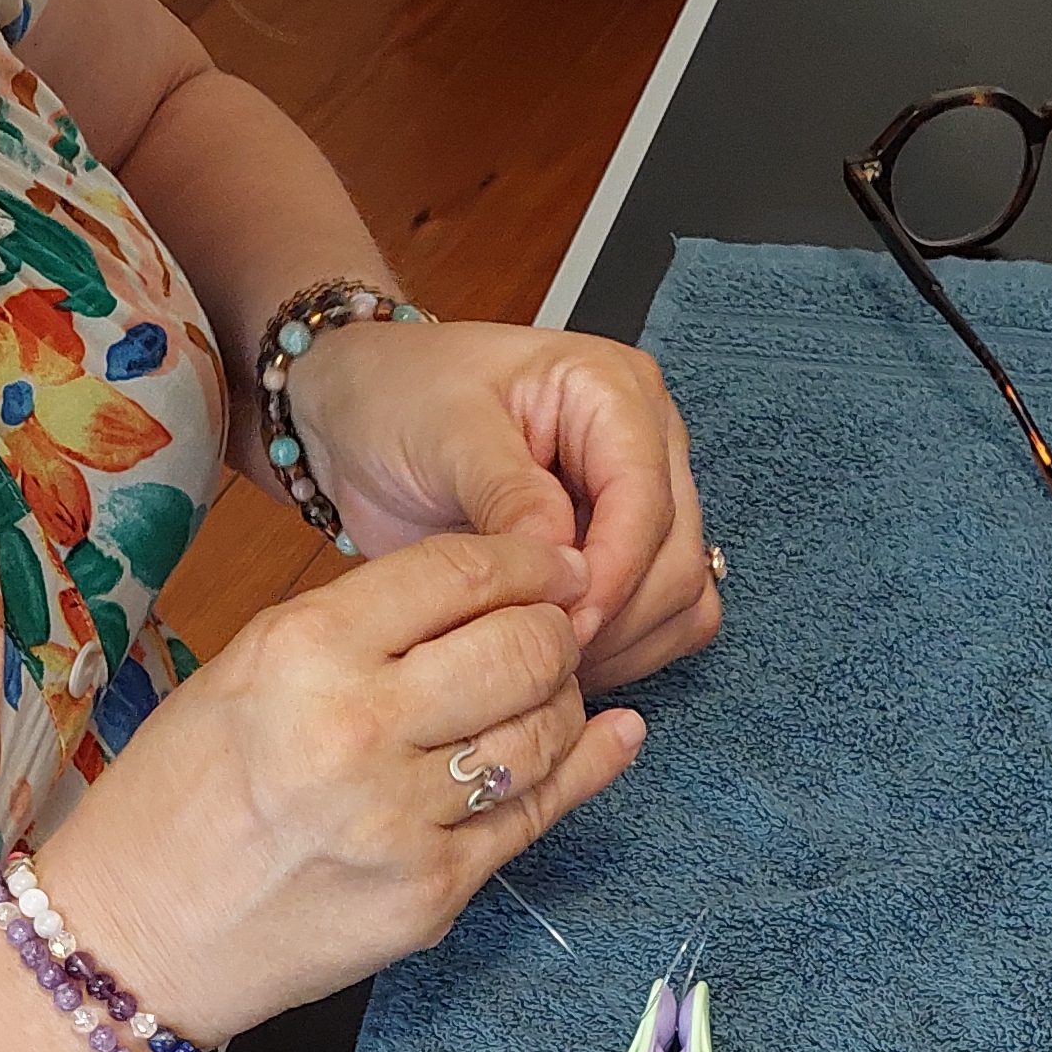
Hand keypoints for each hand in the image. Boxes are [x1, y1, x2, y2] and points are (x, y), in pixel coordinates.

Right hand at [39, 534, 643, 1043]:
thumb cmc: (178, 795)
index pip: (460, 574)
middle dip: (556, 630)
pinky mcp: (432, 893)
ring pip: (542, 732)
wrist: (135, 936)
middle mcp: (356, 730)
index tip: (555, 563)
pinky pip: (537, 815)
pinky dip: (587, 767)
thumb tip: (485, 584)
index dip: (530, 561)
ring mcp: (401, 820)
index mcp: (302, 652)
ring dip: (566, 700)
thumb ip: (360, 625)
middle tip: (554, 630)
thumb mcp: (245, 670)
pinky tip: (610, 736)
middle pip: (521, 648)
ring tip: (552, 690)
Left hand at [283, 318, 721, 693]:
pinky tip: (558, 660)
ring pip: (686, 601)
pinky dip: (624, 656)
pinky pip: (666, 624)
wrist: (366, 414)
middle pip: (677, 560)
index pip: (646, 500)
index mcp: (612, 391)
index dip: (611, 576)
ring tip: (542, 660)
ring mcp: (645, 502)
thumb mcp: (442, 431)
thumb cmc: (401, 397)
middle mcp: (647, 445)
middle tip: (536, 653)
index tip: (557, 629)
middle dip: (614, 620)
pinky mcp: (631, 554)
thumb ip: (506, 492)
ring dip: (624, 647)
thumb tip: (563, 566)